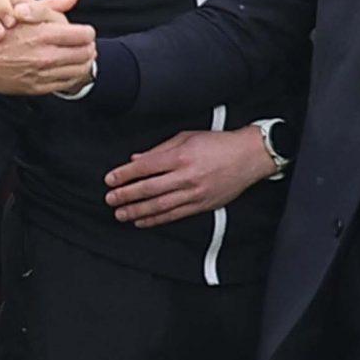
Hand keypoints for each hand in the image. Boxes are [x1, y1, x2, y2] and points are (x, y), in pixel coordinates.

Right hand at [0, 0, 93, 95]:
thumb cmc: (0, 31)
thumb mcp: (24, 12)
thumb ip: (49, 6)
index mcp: (44, 35)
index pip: (83, 35)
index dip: (88, 33)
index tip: (86, 32)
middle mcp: (44, 56)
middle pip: (85, 54)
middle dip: (89, 48)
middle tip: (89, 45)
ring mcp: (41, 74)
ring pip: (78, 71)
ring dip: (84, 63)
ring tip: (83, 57)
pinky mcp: (37, 88)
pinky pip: (64, 84)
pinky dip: (72, 76)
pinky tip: (70, 69)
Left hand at [104, 128, 274, 227]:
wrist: (249, 157)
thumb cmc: (219, 144)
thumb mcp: (187, 137)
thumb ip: (159, 150)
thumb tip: (137, 160)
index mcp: (181, 156)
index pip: (145, 167)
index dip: (124, 175)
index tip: (110, 179)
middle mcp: (186, 176)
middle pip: (149, 189)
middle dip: (126, 195)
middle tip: (110, 199)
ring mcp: (194, 193)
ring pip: (159, 206)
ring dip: (137, 211)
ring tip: (121, 214)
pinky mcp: (201, 205)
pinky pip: (174, 215)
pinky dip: (156, 220)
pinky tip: (142, 221)